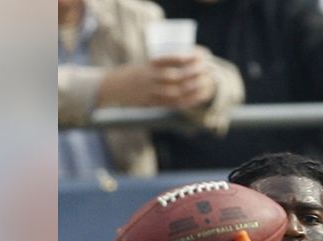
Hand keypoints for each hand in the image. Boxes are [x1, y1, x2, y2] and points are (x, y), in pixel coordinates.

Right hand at [97, 47, 217, 109]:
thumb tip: (191, 58)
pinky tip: (198, 98)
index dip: (188, 56)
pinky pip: (172, 103)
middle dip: (195, 72)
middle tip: (208, 69)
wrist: (114, 87)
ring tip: (207, 83)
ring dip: (193, 87)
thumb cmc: (136, 73)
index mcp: (150, 64)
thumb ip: (165, 64)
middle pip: (177, 75)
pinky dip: (187, 101)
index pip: (171, 58)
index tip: (202, 54)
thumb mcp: (148, 64)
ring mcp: (151, 90)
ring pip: (176, 90)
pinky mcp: (152, 102)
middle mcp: (150, 77)